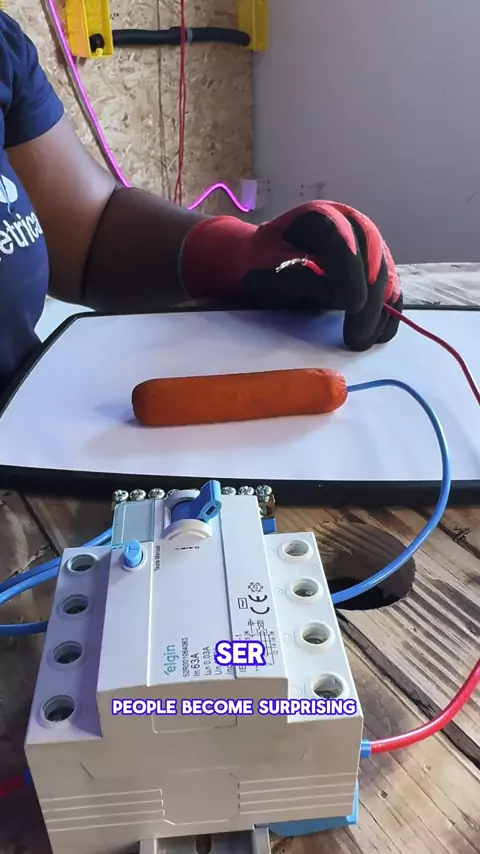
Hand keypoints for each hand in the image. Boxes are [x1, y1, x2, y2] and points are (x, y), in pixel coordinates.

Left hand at [180, 200, 402, 350]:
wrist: (264, 262)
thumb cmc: (262, 266)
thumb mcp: (268, 269)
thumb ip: (296, 276)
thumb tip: (334, 290)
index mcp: (319, 217)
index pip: (343, 241)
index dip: (351, 274)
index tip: (352, 305)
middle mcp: (350, 222)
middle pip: (373, 259)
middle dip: (370, 302)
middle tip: (355, 339)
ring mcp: (367, 242)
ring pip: (387, 275)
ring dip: (381, 312)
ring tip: (361, 341)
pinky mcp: (376, 264)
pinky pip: (392, 288)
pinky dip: (389, 312)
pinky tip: (378, 335)